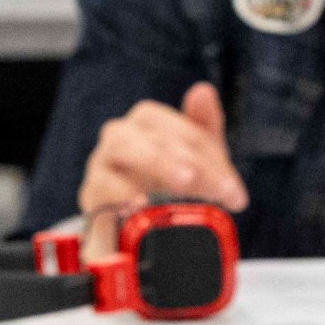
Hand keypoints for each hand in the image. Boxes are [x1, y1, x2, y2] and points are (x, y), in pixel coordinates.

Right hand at [75, 81, 246, 259]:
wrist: (130, 235)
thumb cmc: (161, 189)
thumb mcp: (194, 162)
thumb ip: (202, 128)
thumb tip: (202, 90)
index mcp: (146, 125)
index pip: (178, 125)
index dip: (210, 153)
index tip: (233, 189)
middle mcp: (120, 137)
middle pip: (150, 129)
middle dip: (189, 156)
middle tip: (218, 187)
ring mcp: (101, 163)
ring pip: (121, 145)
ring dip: (157, 161)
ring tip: (185, 182)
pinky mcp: (91, 195)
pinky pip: (101, 184)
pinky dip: (122, 191)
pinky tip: (143, 202)